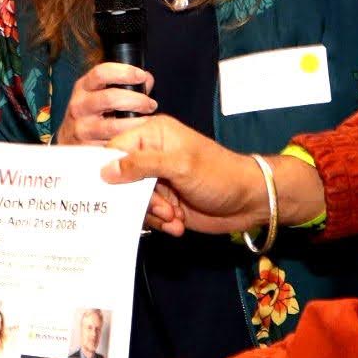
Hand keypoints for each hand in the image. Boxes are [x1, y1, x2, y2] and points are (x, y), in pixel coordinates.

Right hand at [55, 62, 155, 145]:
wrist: (69, 139)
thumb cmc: (91, 112)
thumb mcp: (101, 93)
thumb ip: (124, 85)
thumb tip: (147, 79)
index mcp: (83, 87)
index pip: (101, 73)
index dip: (124, 72)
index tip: (141, 76)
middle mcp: (79, 105)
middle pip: (111, 98)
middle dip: (137, 100)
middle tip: (151, 104)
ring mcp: (82, 127)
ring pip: (114, 125)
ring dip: (137, 123)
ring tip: (149, 121)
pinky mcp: (87, 146)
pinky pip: (114, 143)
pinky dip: (129, 140)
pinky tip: (138, 136)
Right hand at [101, 114, 267, 235]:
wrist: (250, 201)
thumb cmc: (221, 174)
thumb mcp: (180, 165)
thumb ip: (141, 165)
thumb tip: (106, 170)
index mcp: (153, 134)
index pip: (116, 149)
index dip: (109, 169)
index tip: (106, 189)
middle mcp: (151, 156)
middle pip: (121, 179)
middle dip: (138, 198)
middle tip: (161, 206)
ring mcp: (157, 180)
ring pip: (132, 201)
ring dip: (152, 214)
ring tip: (173, 216)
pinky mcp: (164, 202)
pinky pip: (147, 215)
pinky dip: (161, 222)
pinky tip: (178, 223)